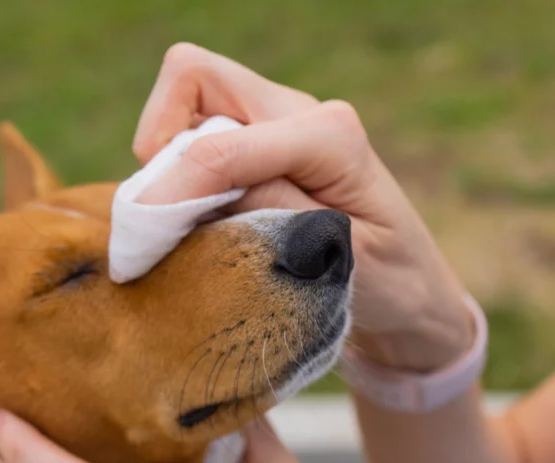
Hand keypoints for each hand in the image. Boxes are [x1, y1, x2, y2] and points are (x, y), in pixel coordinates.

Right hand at [133, 43, 473, 371]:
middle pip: (192, 76)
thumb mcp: (342, 262)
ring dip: (166, 160)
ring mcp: (272, 123)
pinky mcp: (254, 144)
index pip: (220, 145)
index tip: (144, 242)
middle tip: (161, 213)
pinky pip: (192, 134)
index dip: (171, 190)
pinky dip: (175, 174)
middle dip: (158, 139)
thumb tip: (201, 191)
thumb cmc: (389, 282)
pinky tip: (193, 223)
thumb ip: (274, 215)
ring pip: (184, 102)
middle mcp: (297, 113)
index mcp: (329, 136)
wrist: (410, 294)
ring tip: (178, 226)